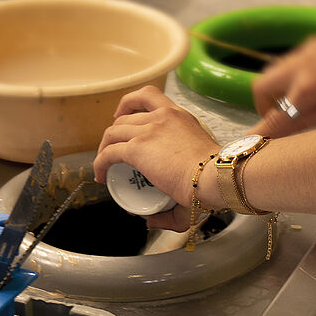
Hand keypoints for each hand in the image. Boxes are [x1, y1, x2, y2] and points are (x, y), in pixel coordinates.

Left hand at [94, 86, 220, 231]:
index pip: (149, 96)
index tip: (124, 115)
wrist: (215, 176)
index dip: (130, 103)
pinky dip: (100, 163)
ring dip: (104, 147)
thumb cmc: (213, 175)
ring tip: (104, 163)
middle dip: (115, 131)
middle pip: (125, 116)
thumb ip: (181, 190)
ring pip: (113, 132)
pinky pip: (109, 153)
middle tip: (114, 149)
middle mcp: (162, 116)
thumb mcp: (197, 170)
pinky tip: (101, 175)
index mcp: (179, 115)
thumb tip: (153, 219)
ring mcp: (149, 130)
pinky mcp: (138, 148)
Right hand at [251, 32, 315, 136]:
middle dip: (263, 105)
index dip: (259, 133)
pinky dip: (291, 76)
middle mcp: (299, 66)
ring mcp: (304, 51)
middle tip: (280, 118)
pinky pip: (290, 61)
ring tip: (298, 102)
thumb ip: (304, 124)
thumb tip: (277, 138)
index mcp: (308, 88)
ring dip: (276, 89)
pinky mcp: (312, 43)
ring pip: (273, 71)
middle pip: (260, 86)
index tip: (246, 145)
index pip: (274, 116)